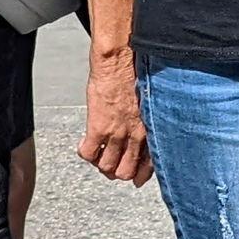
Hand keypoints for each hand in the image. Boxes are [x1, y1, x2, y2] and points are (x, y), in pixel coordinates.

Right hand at [79, 47, 151, 185]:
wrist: (120, 60)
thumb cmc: (138, 72)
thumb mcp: (151, 100)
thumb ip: (149, 119)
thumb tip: (147, 129)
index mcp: (152, 127)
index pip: (150, 163)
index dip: (141, 174)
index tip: (136, 177)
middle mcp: (136, 134)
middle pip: (126, 171)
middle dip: (118, 171)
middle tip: (112, 164)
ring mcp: (117, 133)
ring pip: (107, 167)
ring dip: (101, 164)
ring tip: (99, 154)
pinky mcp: (97, 127)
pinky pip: (88, 154)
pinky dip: (86, 153)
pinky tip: (86, 143)